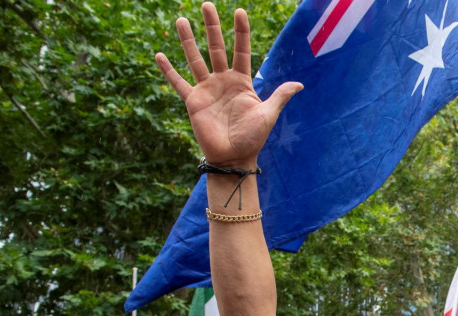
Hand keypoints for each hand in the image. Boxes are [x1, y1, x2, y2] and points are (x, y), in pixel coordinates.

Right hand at [156, 3, 302, 166]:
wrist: (234, 157)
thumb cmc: (253, 138)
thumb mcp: (268, 114)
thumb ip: (279, 96)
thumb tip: (299, 84)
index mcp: (242, 82)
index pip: (240, 50)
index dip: (240, 32)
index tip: (240, 11)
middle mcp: (223, 81)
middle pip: (216, 48)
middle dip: (212, 27)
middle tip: (207, 5)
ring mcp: (207, 90)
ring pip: (195, 59)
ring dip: (187, 40)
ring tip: (180, 19)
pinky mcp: (193, 101)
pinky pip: (178, 83)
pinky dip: (168, 71)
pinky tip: (159, 55)